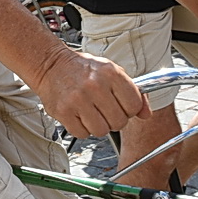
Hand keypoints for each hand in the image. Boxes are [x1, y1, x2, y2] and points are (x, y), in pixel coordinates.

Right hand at [33, 51, 150, 138]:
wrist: (51, 65)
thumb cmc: (82, 69)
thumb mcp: (111, 72)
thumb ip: (132, 92)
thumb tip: (146, 114)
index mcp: (111, 73)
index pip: (134, 105)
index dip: (130, 110)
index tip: (122, 106)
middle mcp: (95, 85)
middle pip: (119, 122)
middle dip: (114, 119)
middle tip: (104, 110)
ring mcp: (78, 99)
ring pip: (101, 131)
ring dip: (98, 126)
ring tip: (91, 113)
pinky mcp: (64, 111)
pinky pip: (82, 134)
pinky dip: (82, 129)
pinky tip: (79, 115)